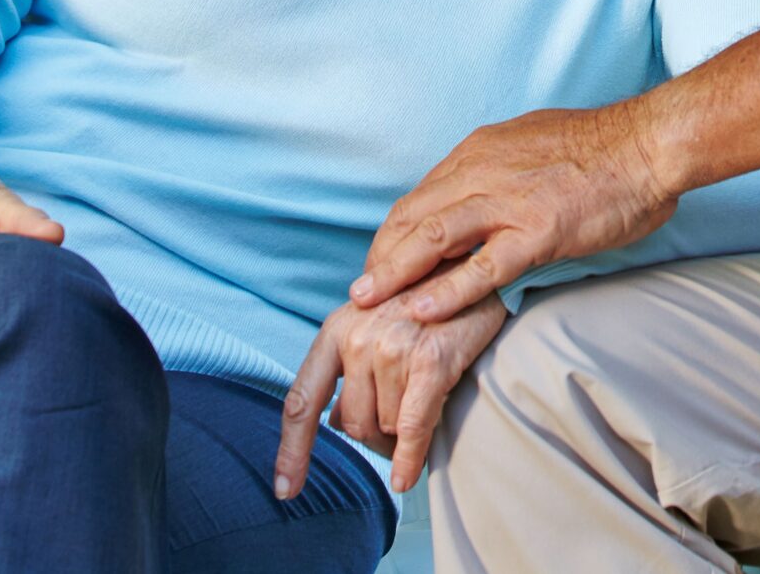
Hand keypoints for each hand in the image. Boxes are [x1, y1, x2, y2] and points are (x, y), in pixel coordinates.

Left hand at [275, 265, 508, 497]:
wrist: (475, 271)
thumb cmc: (423, 304)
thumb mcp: (373, 326)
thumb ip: (347, 372)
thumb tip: (332, 423)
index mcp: (336, 329)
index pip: (302, 401)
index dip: (292, 450)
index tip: (285, 490)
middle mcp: (359, 337)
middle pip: (353, 424)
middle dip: (376, 434)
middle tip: (402, 418)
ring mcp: (393, 348)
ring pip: (388, 427)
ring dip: (405, 429)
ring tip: (426, 396)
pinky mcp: (431, 361)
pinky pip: (412, 430)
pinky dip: (409, 460)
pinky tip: (406, 478)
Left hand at [349, 104, 677, 319]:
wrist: (649, 144)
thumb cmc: (604, 148)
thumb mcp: (534, 142)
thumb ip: (503, 167)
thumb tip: (486, 189)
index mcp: (481, 150)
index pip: (420, 195)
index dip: (395, 233)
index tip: (382, 261)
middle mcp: (483, 169)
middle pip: (412, 216)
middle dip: (382, 256)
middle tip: (362, 292)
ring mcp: (508, 202)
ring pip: (432, 238)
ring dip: (394, 272)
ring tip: (367, 302)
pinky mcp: (537, 232)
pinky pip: (482, 266)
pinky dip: (447, 290)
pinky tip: (422, 311)